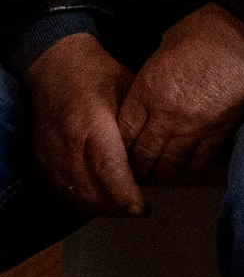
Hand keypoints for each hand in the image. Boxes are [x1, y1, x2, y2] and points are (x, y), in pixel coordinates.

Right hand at [20, 33, 144, 217]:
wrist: (56, 67)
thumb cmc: (99, 76)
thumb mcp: (132, 91)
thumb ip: (144, 124)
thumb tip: (168, 152)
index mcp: (93, 124)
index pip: (108, 169)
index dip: (124, 193)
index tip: (141, 208)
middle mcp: (68, 143)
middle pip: (90, 190)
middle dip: (117, 207)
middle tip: (140, 209)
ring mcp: (50, 153)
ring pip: (74, 195)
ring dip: (100, 207)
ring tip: (124, 206)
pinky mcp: (41, 159)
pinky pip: (60, 190)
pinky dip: (80, 200)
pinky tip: (100, 199)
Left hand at [120, 7, 243, 184]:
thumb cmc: (204, 33)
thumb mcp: (161, 51)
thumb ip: (151, 80)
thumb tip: (147, 96)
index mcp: (148, 92)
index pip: (124, 133)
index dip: (119, 148)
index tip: (119, 153)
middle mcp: (168, 115)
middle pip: (144, 154)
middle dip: (137, 167)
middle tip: (135, 172)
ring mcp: (196, 125)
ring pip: (171, 163)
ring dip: (163, 173)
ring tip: (159, 177)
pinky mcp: (221, 129)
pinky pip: (202, 159)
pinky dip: (192, 170)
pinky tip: (187, 173)